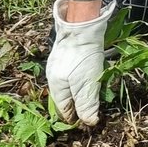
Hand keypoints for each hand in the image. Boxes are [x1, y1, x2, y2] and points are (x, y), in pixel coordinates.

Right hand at [46, 0, 113, 124]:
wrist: (83, 25)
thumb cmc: (83, 57)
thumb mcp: (86, 84)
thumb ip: (86, 104)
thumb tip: (89, 122)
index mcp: (55, 86)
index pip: (64, 109)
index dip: (75, 117)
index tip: (87, 121)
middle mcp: (54, 75)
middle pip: (66, 96)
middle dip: (78, 103)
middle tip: (92, 109)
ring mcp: (60, 62)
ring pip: (70, 83)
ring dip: (81, 89)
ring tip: (93, 93)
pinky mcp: (68, 52)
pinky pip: (74, 70)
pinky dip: (82, 76)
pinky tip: (91, 74)